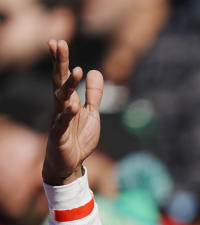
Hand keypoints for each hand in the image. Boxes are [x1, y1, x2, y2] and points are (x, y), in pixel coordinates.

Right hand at [42, 39, 102, 185]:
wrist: (69, 163)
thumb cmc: (78, 137)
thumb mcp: (92, 113)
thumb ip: (94, 95)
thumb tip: (96, 72)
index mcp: (68, 101)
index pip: (63, 77)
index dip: (61, 60)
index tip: (57, 41)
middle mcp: (61, 107)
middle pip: (58, 81)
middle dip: (59, 63)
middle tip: (58, 43)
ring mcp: (58, 121)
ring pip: (61, 100)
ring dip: (68, 85)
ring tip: (77, 71)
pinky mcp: (59, 136)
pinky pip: (62, 124)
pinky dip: (67, 115)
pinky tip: (73, 106)